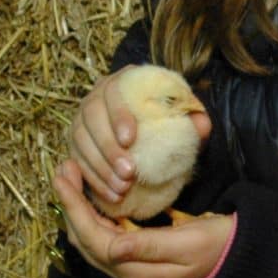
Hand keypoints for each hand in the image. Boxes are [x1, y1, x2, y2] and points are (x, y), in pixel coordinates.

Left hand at [55, 159, 234, 277]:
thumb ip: (149, 246)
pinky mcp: (133, 259)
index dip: (75, 208)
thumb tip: (114, 248)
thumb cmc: (216, 246)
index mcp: (136, 272)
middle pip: (84, 240)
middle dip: (69, 205)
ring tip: (70, 178)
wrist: (234, 258)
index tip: (66, 176)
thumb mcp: (187, 242)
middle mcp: (126, 274)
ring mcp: (128, 269)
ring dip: (77, 209)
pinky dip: (91, 215)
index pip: (93, 239)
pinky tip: (89, 196)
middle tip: (63, 170)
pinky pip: (102, 237)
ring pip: (89, 240)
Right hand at [68, 68, 213, 207]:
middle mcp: (97, 96)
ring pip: (79, 140)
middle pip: (91, 116)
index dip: (118, 114)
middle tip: (128, 172)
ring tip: (122, 188)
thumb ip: (194, 119)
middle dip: (108, 147)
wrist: (151, 133)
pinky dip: (92, 179)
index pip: (114, 91)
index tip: (130, 139)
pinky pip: (76, 160)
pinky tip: (111, 195)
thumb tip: (201, 123)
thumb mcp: (184, 118)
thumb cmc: (167, 121)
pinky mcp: (76, 142)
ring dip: (99, 166)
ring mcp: (82, 119)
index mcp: (123, 82)